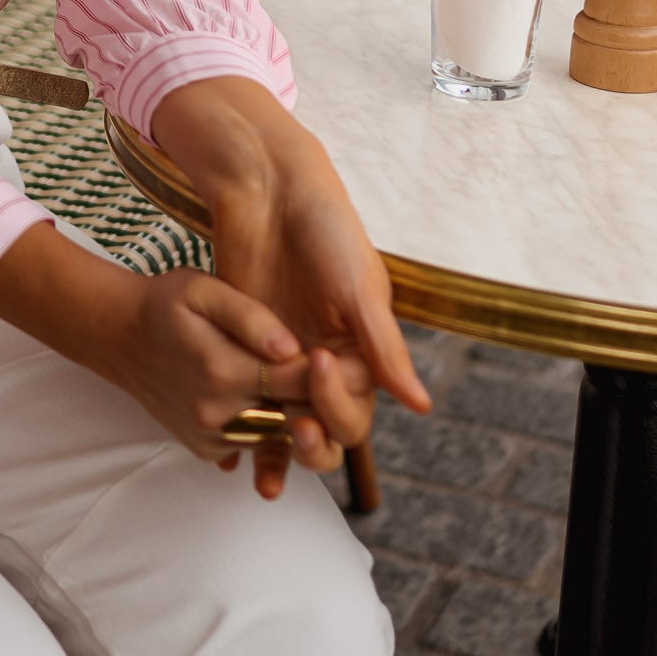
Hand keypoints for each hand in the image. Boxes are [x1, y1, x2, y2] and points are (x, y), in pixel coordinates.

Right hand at [0, 222, 320, 497]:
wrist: (119, 338)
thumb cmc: (166, 305)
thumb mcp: (204, 290)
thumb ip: (251, 317)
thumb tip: (292, 349)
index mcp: (222, 370)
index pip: (299, 382)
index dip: (329, 372)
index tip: (344, 356)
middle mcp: (217, 413)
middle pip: (295, 417)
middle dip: (321, 400)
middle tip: (339, 377)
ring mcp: (210, 436)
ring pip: (278, 437)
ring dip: (300, 417)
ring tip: (308, 388)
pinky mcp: (205, 449)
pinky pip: (254, 445)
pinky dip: (270, 427)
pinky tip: (274, 401)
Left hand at [149, 75, 430, 477]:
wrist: (270, 191)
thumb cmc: (327, 231)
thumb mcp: (359, 288)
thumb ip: (384, 349)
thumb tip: (421, 407)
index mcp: (363, 350)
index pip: (357, 406)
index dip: (339, 403)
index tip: (319, 367)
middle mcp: (327, 361)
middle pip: (326, 427)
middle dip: (315, 438)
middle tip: (295, 426)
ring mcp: (285, 360)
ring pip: (287, 426)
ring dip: (279, 449)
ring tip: (261, 458)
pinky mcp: (248, 351)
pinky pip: (251, 404)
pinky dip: (248, 438)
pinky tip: (235, 464)